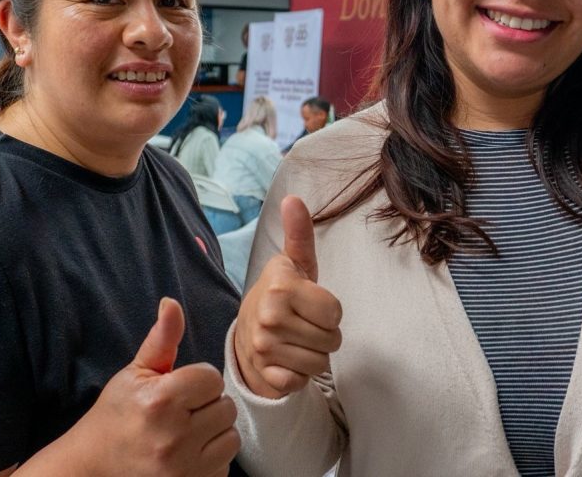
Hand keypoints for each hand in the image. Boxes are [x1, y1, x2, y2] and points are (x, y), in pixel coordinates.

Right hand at [29, 298, 238, 476]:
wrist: (92, 468)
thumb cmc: (115, 417)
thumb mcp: (134, 374)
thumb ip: (161, 340)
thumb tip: (172, 303)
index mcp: (160, 401)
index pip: (212, 378)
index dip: (197, 381)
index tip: (177, 390)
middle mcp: (174, 437)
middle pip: (226, 407)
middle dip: (206, 406)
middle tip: (180, 412)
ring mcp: (184, 468)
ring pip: (230, 437)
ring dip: (214, 433)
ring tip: (186, 433)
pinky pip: (225, 466)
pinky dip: (212, 459)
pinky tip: (188, 455)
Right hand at [233, 195, 342, 398]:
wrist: (246, 335)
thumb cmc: (280, 297)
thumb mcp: (292, 264)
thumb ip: (298, 234)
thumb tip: (293, 198)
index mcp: (281, 286)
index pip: (335, 312)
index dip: (329, 311)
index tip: (310, 305)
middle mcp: (270, 316)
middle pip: (332, 340)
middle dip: (324, 336)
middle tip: (303, 325)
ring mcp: (265, 348)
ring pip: (321, 363)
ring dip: (314, 356)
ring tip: (296, 342)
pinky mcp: (265, 375)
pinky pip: (302, 382)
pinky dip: (298, 376)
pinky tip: (287, 362)